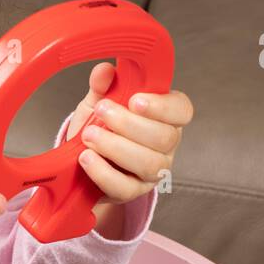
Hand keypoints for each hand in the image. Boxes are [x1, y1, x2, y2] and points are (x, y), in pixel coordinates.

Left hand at [66, 61, 193, 209]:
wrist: (81, 161)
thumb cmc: (99, 127)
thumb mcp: (98, 102)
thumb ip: (102, 86)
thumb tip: (104, 71)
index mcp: (165, 116)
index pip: (182, 110)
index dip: (162, 106)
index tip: (135, 100)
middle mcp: (166, 145)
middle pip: (164, 137)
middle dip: (130, 124)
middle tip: (102, 111)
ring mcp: (152, 172)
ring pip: (149, 163)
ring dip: (116, 147)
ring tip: (89, 136)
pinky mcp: (133, 192)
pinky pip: (125, 187)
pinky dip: (103, 172)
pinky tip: (86, 158)